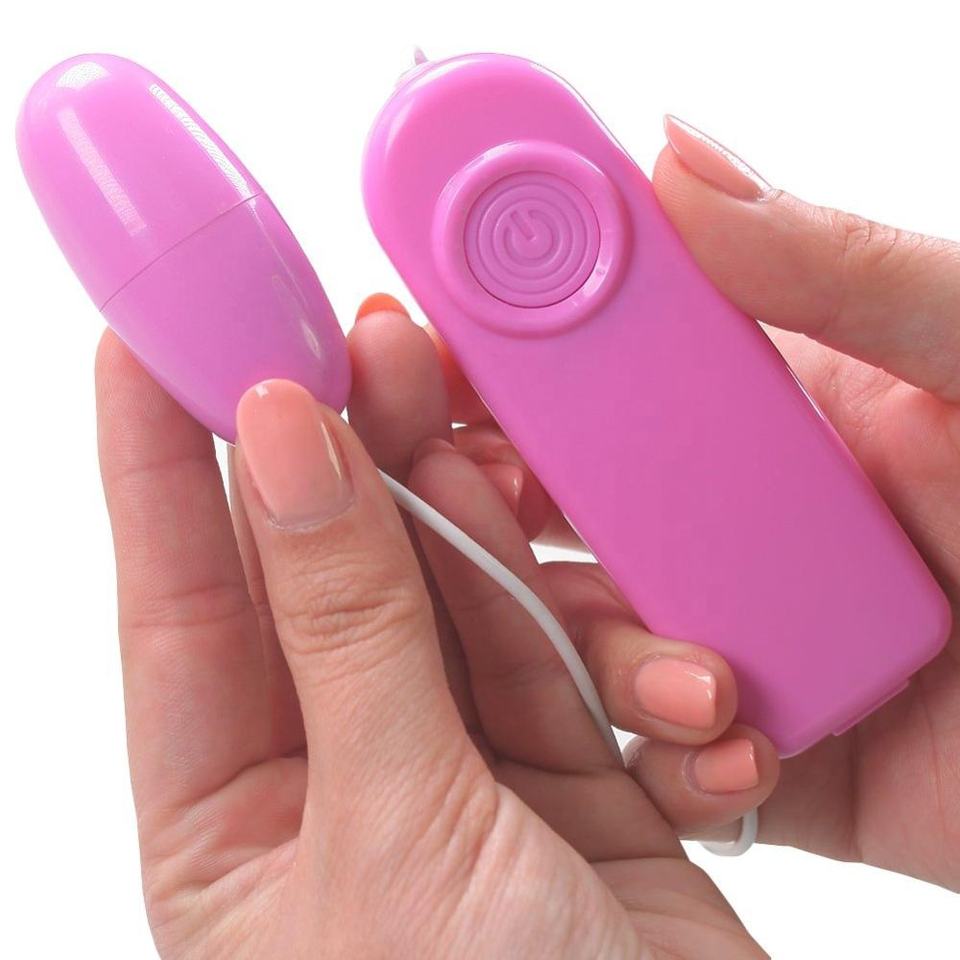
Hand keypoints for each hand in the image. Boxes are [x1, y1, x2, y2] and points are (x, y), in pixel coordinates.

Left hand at [96, 324, 773, 957]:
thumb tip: (277, 448)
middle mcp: (339, 772)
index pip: (178, 600)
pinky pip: (549, 646)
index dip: (158, 460)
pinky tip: (566, 573)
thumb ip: (342, 629)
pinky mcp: (566, 764)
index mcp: (233, 817)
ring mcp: (457, 762)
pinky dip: (572, 614)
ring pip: (446, 592)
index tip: (156, 337)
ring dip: (469, 523)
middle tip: (359, 340)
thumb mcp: (391, 835)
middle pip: (325, 570)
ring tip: (473, 440)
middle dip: (339, 454)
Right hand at [427, 116, 959, 890]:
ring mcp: (727, 626)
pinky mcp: (755, 738)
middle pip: (553, 490)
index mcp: (756, 400)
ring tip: (695, 675)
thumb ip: (836, 267)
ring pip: (584, 628)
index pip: (589, 355)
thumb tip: (673, 156)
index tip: (418, 332)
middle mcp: (720, 510)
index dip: (495, 338)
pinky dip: (677, 756)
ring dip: (598, 650)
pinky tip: (743, 750)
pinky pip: (659, 749)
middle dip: (492, 494)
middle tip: (457, 490)